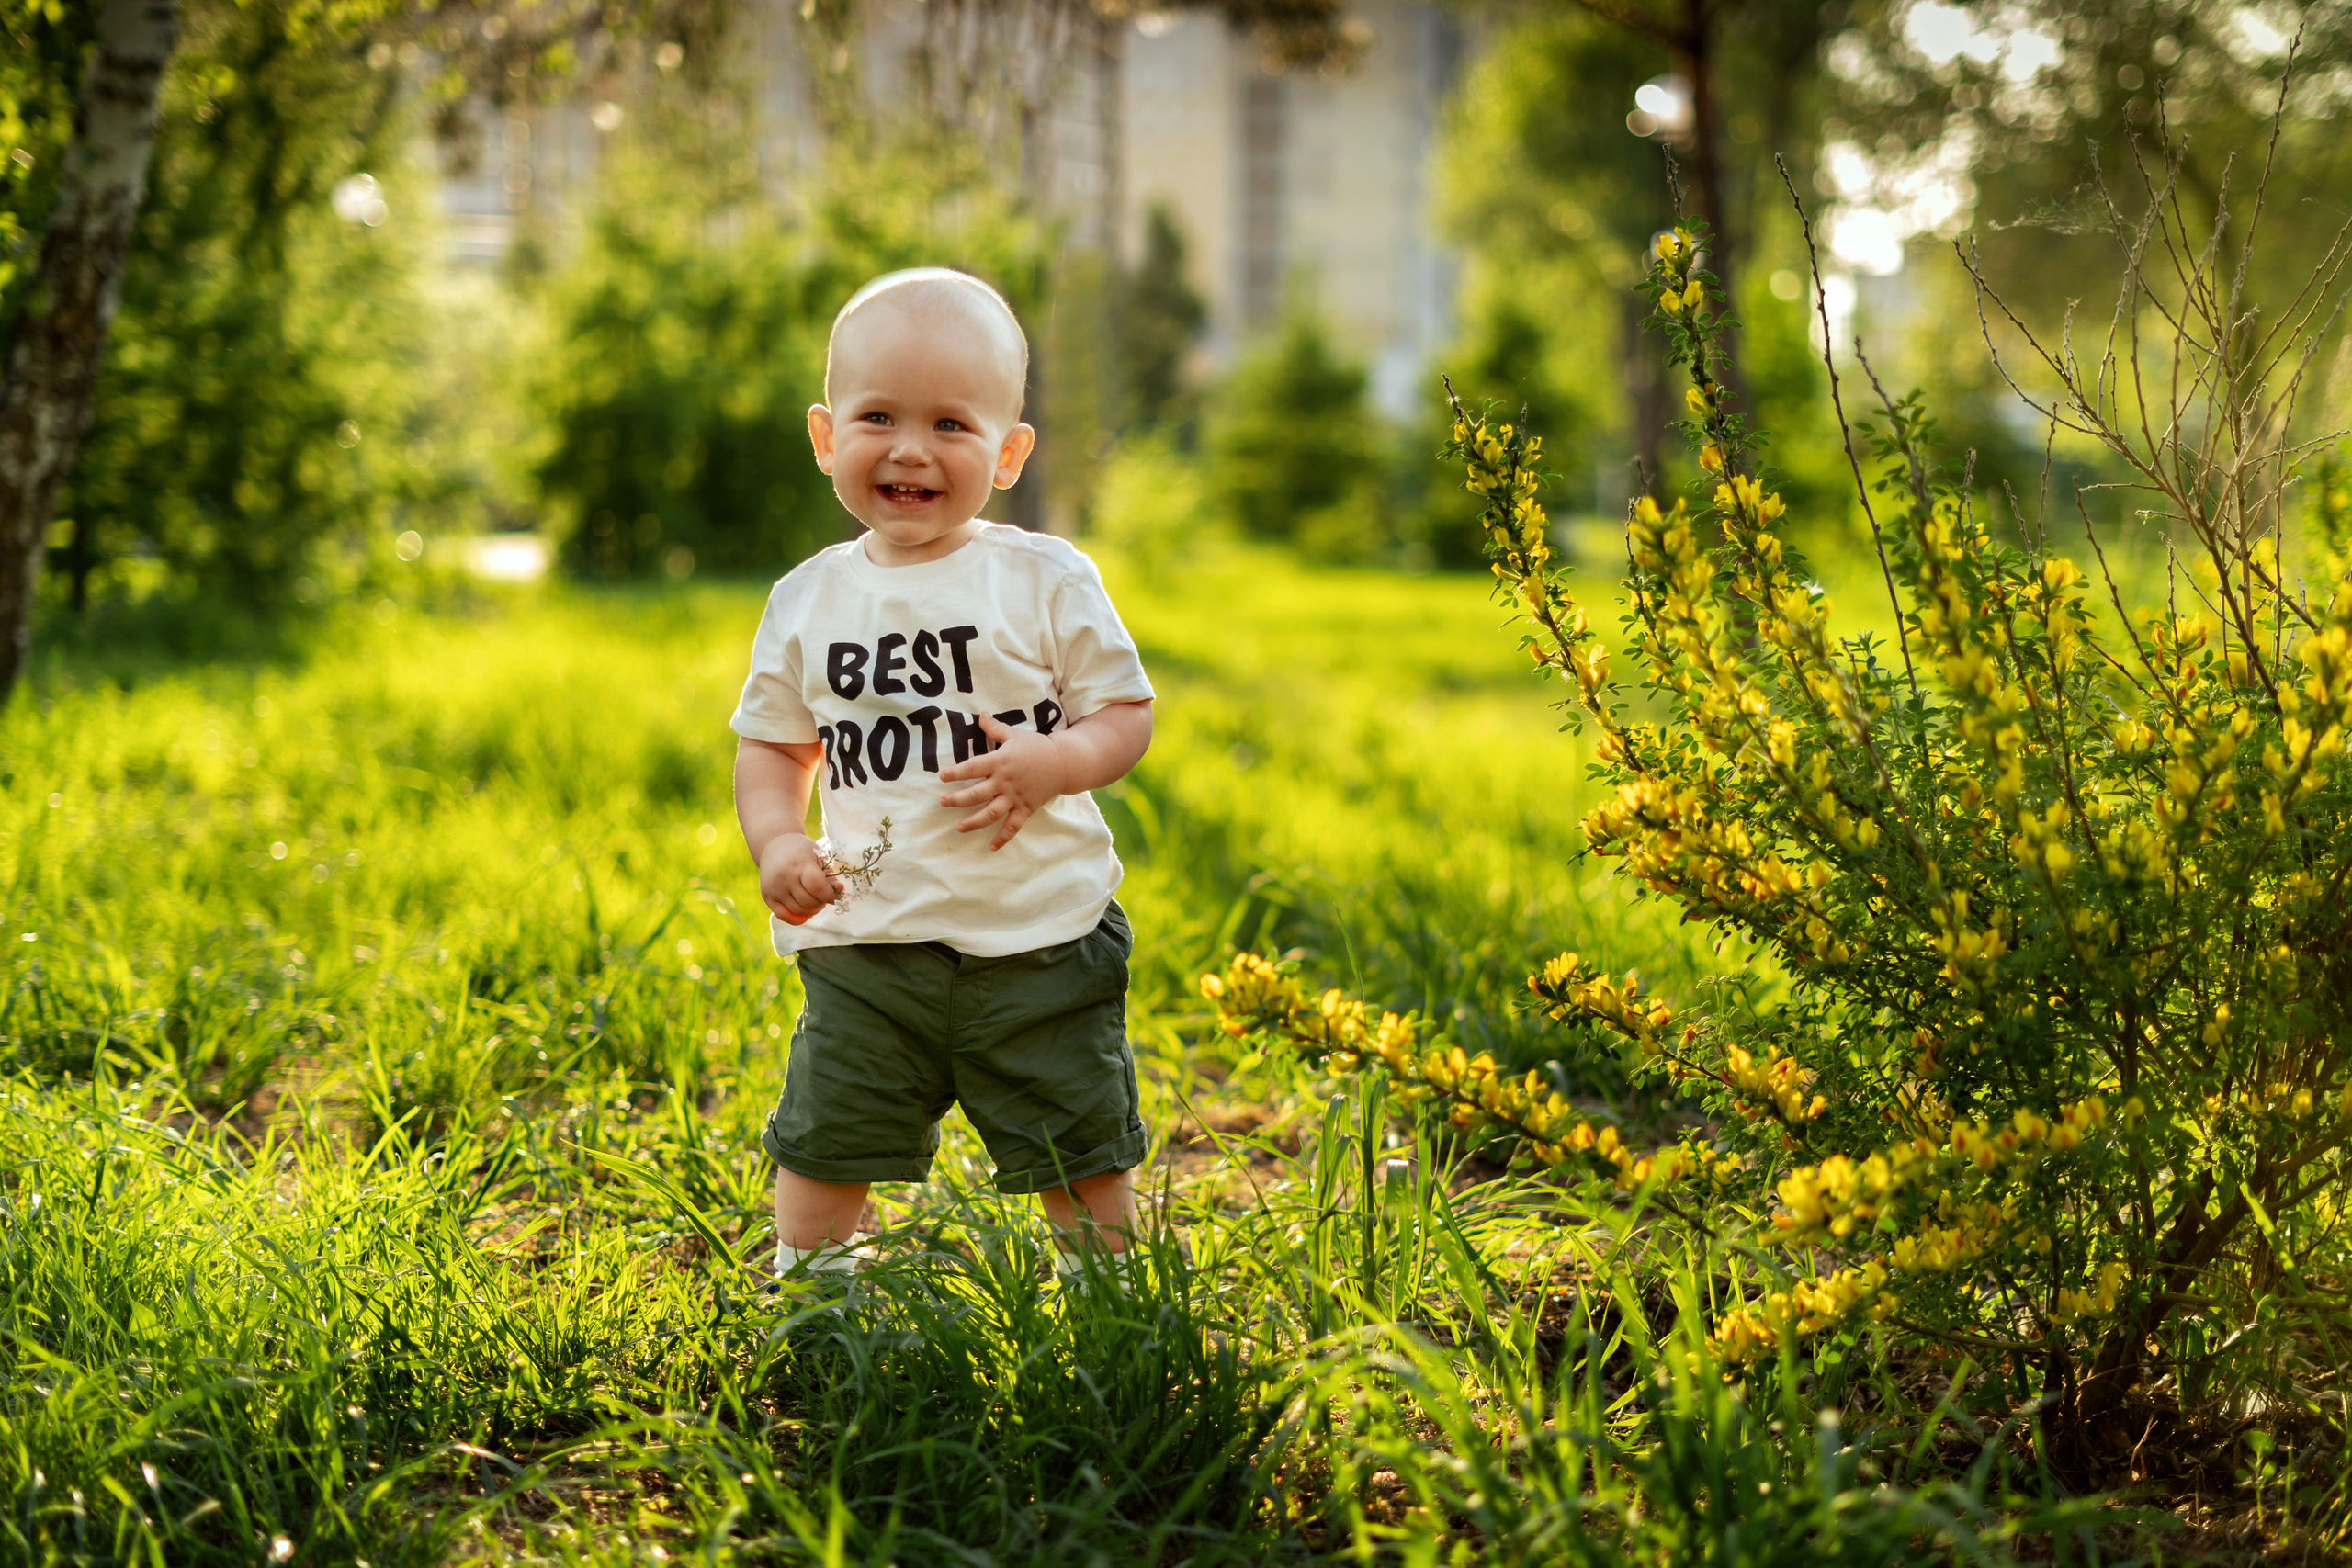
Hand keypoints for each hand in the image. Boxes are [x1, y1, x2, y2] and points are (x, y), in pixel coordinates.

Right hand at [759, 833, 844, 921]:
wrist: (774, 846)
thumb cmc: (801, 851)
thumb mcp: (817, 856)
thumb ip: (828, 874)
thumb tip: (840, 891)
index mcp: (799, 864)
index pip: (817, 887)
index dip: (830, 895)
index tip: (836, 896)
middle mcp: (784, 877)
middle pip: (809, 901)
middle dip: (822, 902)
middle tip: (825, 896)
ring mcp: (774, 889)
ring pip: (799, 911)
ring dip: (812, 910)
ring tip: (816, 900)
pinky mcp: (767, 897)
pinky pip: (783, 916)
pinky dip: (797, 919)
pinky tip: (806, 914)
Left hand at [937, 712, 1067, 848]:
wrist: (1064, 762)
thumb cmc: (1037, 747)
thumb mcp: (1015, 735)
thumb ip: (995, 728)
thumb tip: (981, 714)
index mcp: (1000, 761)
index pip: (972, 767)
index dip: (955, 772)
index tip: (941, 777)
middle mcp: (1005, 781)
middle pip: (976, 794)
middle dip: (957, 799)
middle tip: (942, 802)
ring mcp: (1015, 797)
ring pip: (991, 813)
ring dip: (973, 822)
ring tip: (958, 828)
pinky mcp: (1026, 808)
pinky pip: (1013, 826)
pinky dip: (1003, 837)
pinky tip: (991, 847)